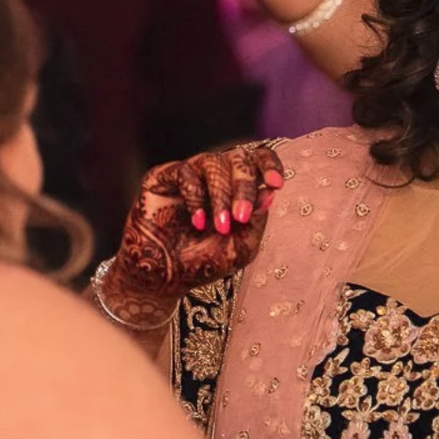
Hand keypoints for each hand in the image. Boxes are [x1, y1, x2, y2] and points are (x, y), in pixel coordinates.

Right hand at [98, 143, 285, 325]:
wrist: (164, 280)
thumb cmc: (202, 264)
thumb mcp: (240, 247)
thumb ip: (256, 220)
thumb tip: (269, 193)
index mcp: (237, 188)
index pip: (257, 160)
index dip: (269, 165)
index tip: (276, 183)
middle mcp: (214, 177)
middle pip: (238, 158)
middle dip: (244, 186)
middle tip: (240, 216)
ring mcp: (189, 175)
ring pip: (213, 162)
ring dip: (221, 195)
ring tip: (220, 226)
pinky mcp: (162, 178)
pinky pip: (185, 171)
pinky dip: (195, 196)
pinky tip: (197, 222)